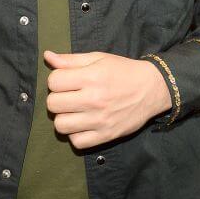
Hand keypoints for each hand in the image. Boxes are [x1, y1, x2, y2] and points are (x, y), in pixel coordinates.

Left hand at [44, 50, 173, 148]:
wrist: (152, 89)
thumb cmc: (123, 71)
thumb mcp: (99, 59)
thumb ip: (71, 60)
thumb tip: (47, 56)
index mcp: (91, 77)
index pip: (53, 81)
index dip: (56, 80)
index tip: (67, 81)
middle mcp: (94, 99)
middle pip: (52, 104)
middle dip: (57, 98)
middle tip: (69, 97)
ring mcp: (99, 120)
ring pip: (60, 126)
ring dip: (64, 118)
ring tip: (74, 111)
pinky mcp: (106, 136)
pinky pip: (77, 142)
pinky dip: (76, 135)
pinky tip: (83, 125)